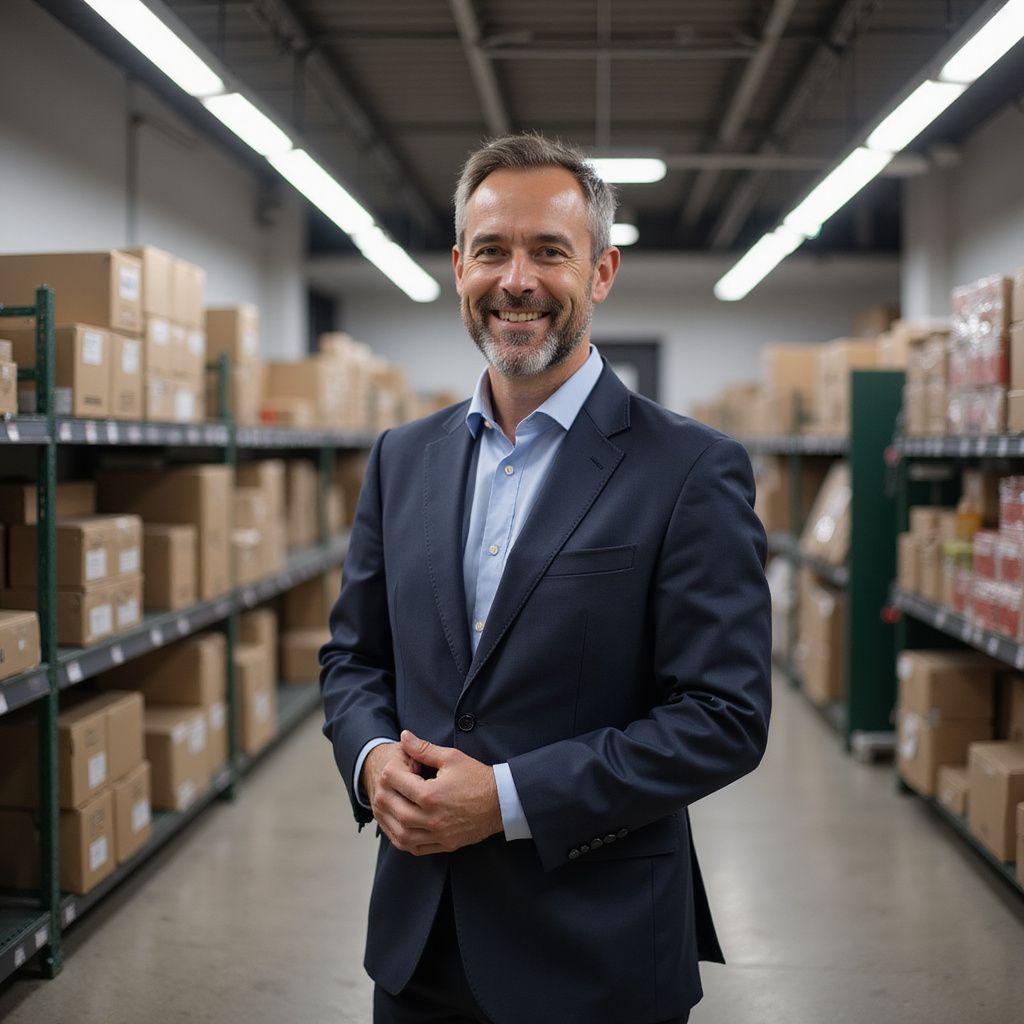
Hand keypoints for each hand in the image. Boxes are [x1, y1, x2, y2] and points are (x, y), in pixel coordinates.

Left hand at [369, 729, 502, 855]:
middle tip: (387, 783)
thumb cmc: (478, 778)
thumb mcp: (451, 757)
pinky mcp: (444, 845)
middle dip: (384, 793)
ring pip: (400, 834)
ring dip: (388, 820)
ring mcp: (437, 835)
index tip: (399, 764)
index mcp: (431, 795)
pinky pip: (414, 849)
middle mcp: (431, 818)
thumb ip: (424, 748)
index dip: (392, 768)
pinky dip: (402, 839)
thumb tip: (404, 737)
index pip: (395, 781)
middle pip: (392, 808)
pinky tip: (399, 827)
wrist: (502, 802)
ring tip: (387, 806)